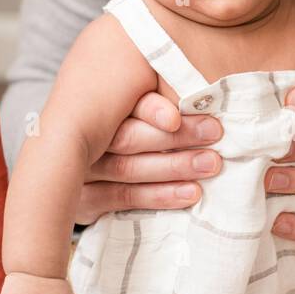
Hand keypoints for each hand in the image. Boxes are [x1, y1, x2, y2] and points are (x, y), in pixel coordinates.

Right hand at [74, 91, 226, 223]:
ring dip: (174, 166)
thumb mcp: (144, 106)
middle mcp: (82, 136)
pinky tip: (189, 193)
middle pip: (126, 136)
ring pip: (127, 168)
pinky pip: (123, 198)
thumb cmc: (137, 131)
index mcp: (96, 104)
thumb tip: (207, 91)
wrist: (84, 178)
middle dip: (175, 136)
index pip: (122, 103)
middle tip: (214, 133)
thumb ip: (165, 99)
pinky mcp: (85, 202)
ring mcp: (81, 171)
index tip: (177, 117)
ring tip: (210, 164)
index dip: (152, 109)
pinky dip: (159, 195)